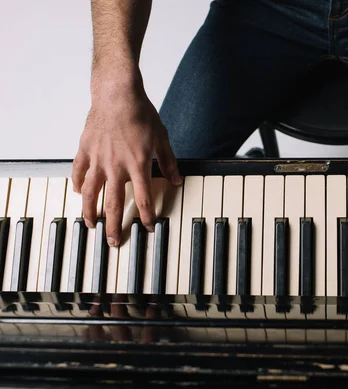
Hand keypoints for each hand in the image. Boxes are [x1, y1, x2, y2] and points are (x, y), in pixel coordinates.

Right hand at [72, 77, 180, 245]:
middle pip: (115, 204)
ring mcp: (98, 160)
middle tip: (114, 242)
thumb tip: (177, 180)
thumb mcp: (162, 138)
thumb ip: (168, 162)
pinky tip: (78, 192)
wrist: (117, 94)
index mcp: (138, 166)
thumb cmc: (141, 114)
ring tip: (90, 224)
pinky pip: (78, 171)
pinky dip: (77, 183)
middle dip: (115, 226)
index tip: (149, 228)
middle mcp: (116, 167)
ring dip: (90, 211)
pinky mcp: (85, 150)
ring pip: (91, 193)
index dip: (148, 217)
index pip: (145, 200)